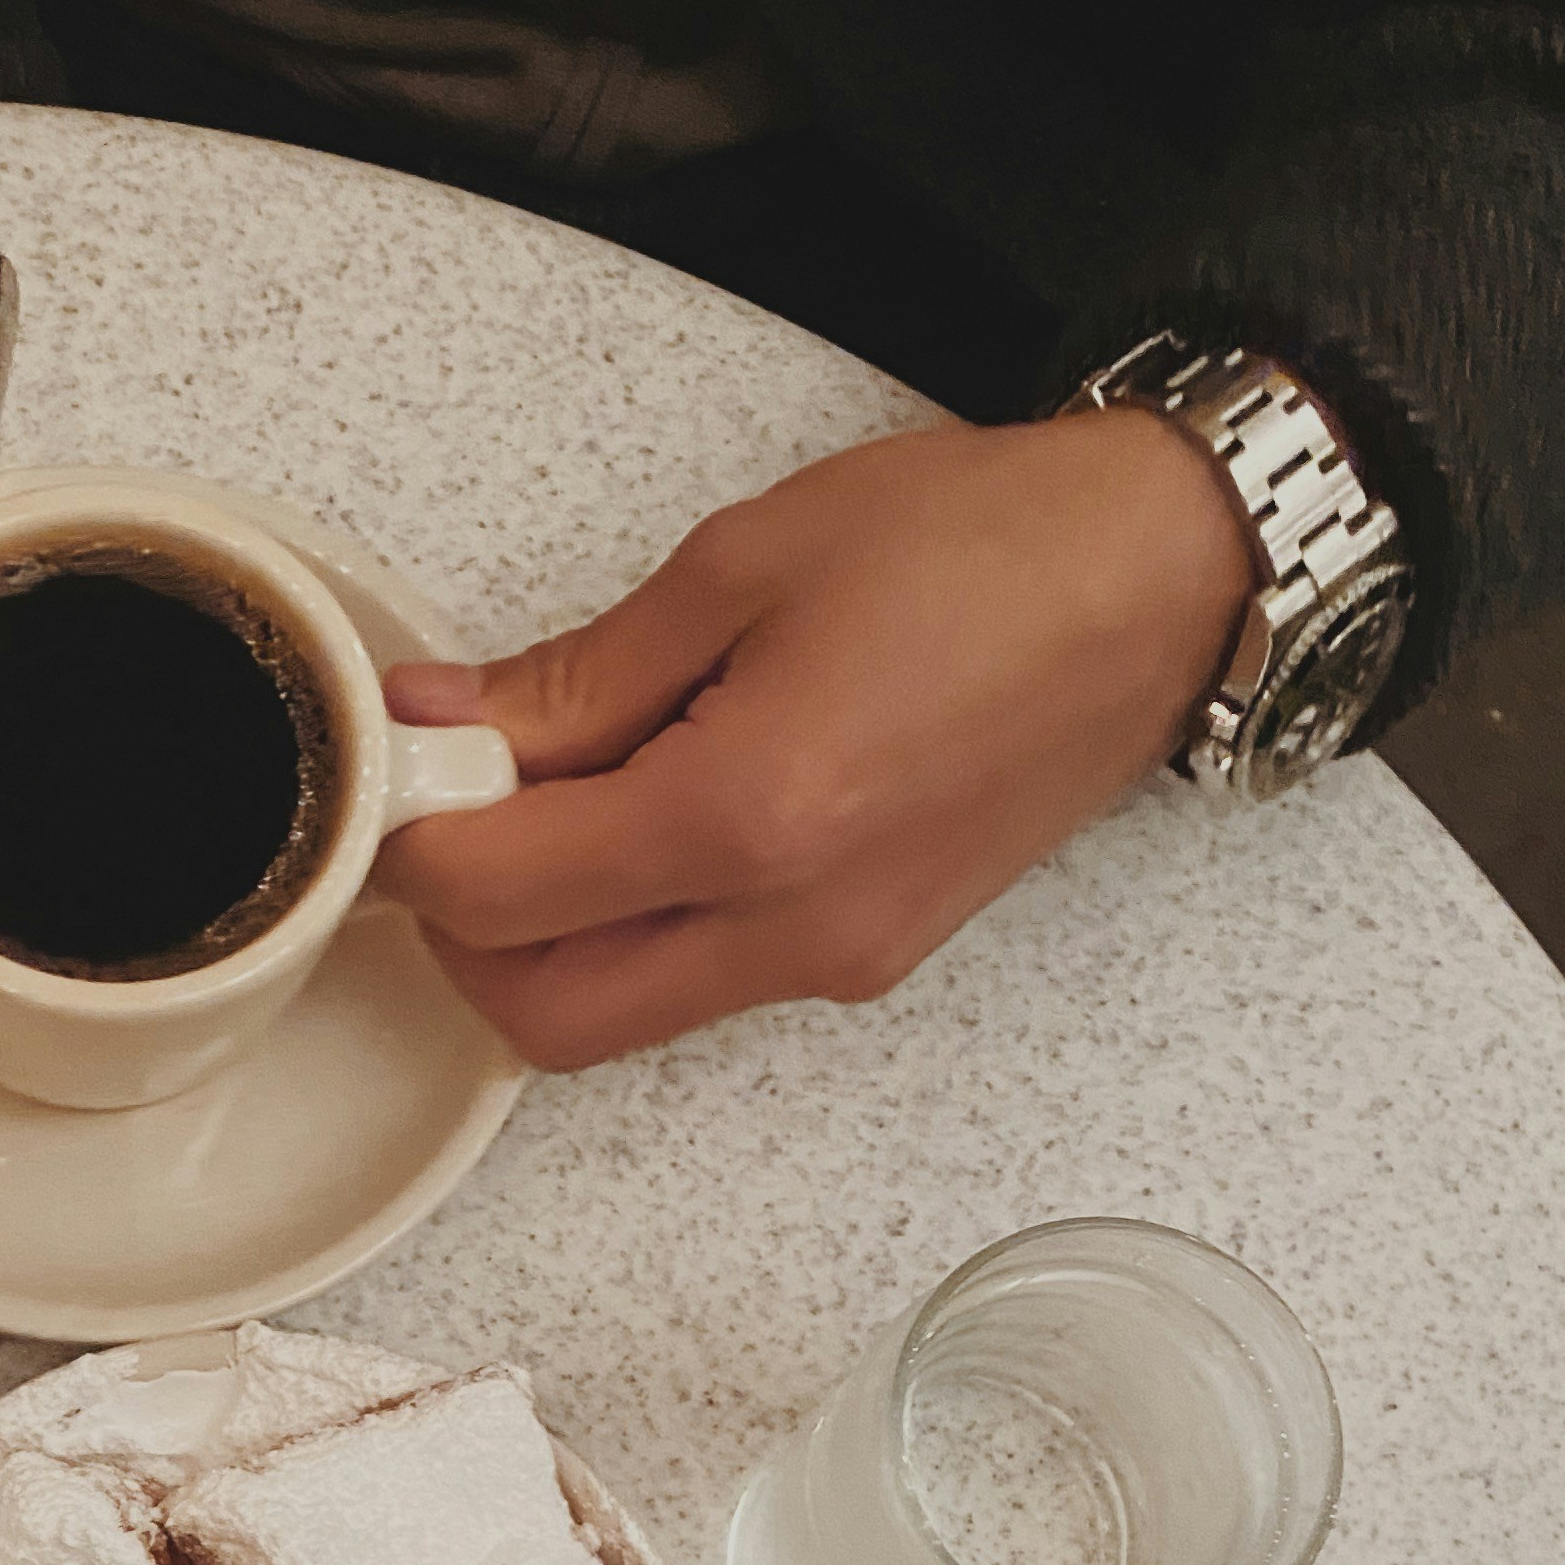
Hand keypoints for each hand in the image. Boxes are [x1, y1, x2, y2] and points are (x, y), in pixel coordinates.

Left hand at [375, 412, 1259, 1069]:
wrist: (1165, 578)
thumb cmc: (988, 546)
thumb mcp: (742, 566)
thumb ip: (574, 676)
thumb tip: (444, 722)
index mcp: (748, 819)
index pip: (500, 896)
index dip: (416, 841)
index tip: (398, 773)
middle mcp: (792, 926)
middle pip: (541, 1015)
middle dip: (466, 934)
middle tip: (456, 812)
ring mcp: (836, 960)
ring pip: (618, 1018)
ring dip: (549, 940)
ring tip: (560, 800)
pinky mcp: (869, 959)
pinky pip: (701, 982)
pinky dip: (634, 927)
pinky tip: (649, 814)